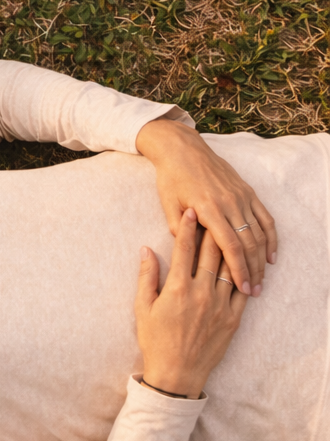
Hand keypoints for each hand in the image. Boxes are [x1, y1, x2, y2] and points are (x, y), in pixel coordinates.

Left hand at [135, 118, 276, 295]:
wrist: (183, 150)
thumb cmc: (171, 179)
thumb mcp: (168, 206)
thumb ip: (180, 231)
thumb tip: (189, 254)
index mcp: (209, 208)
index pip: (230, 246)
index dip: (238, 269)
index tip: (242, 288)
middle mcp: (230, 203)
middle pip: (249, 243)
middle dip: (253, 270)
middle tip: (253, 291)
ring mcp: (242, 196)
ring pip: (259, 233)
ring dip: (262, 258)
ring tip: (261, 279)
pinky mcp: (248, 192)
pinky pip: (265, 218)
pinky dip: (270, 237)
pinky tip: (271, 255)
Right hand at [135, 208, 248, 397]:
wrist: (177, 373)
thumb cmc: (155, 340)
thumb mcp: (143, 307)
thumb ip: (147, 276)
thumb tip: (146, 250)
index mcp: (177, 288)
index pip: (184, 250)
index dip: (188, 228)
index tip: (191, 211)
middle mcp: (201, 293)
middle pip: (210, 253)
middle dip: (211, 230)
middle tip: (214, 212)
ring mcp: (220, 305)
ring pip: (228, 268)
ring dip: (228, 249)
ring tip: (229, 233)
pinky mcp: (233, 318)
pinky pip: (241, 291)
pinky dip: (242, 274)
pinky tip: (242, 263)